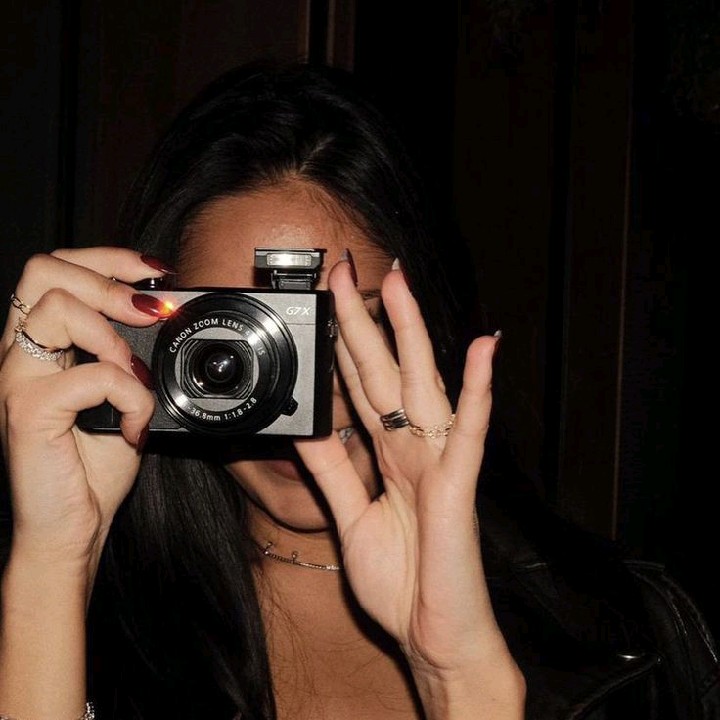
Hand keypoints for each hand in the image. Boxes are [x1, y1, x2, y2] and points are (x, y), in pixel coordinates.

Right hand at [0, 248, 165, 572]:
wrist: (73, 526)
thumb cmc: (93, 466)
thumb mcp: (122, 397)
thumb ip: (130, 358)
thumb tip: (164, 319)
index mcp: (44, 347)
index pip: (57, 270)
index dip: (108, 258)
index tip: (155, 272)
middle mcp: (21, 355)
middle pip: (44, 270)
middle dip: (109, 278)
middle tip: (149, 313)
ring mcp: (18, 381)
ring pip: (59, 309)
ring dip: (115, 339)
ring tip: (135, 380)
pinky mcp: (28, 412)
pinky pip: (91, 376)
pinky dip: (130, 397)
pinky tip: (134, 425)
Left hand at [296, 259, 517, 695]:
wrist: (434, 636)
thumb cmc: (402, 581)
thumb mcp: (349, 518)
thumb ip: (332, 471)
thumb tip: (308, 428)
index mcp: (389, 455)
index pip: (359, 387)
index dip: (341, 345)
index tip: (323, 306)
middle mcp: (414, 447)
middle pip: (385, 372)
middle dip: (363, 321)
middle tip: (346, 271)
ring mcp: (439, 460)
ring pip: (423, 385)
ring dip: (413, 333)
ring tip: (400, 285)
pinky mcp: (459, 484)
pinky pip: (468, 430)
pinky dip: (477, 388)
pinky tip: (482, 347)